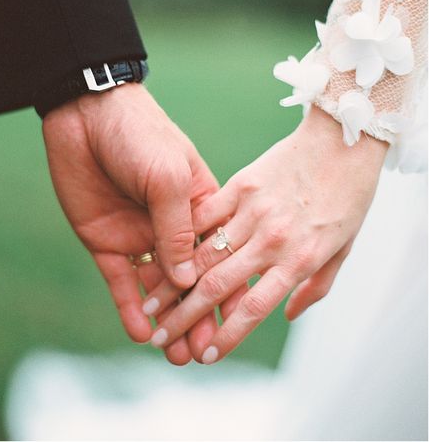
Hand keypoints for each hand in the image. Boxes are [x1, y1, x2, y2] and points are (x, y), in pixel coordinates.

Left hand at [42, 83, 218, 363]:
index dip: (227, 291)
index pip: (218, 257)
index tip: (236, 324)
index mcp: (198, 208)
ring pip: (158, 289)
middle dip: (198, 316)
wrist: (86, 115)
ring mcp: (139, 236)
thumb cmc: (140, 135)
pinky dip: (130, 308)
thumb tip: (190, 279)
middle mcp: (171, 227)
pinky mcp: (107, 242)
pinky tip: (141, 333)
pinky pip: (122, 281)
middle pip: (190, 281)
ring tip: (178, 355)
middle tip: (202, 353)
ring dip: (168, 321)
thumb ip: (179, 228)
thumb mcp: (168, 176)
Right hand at [143, 105, 386, 362]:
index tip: (206, 356)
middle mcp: (272, 238)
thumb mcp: (343, 249)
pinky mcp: (242, 184)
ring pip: (205, 252)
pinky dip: (183, 235)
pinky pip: (206, 214)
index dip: (227, 336)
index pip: (254, 308)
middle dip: (186, 316)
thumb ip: (315, 286)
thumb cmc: (348, 198)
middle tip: (161, 337)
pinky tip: (160, 251)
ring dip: (174, 282)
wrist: (342, 142)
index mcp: (299, 258)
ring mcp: (254, 209)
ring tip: (151, 302)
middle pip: (220, 285)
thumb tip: (287, 314)